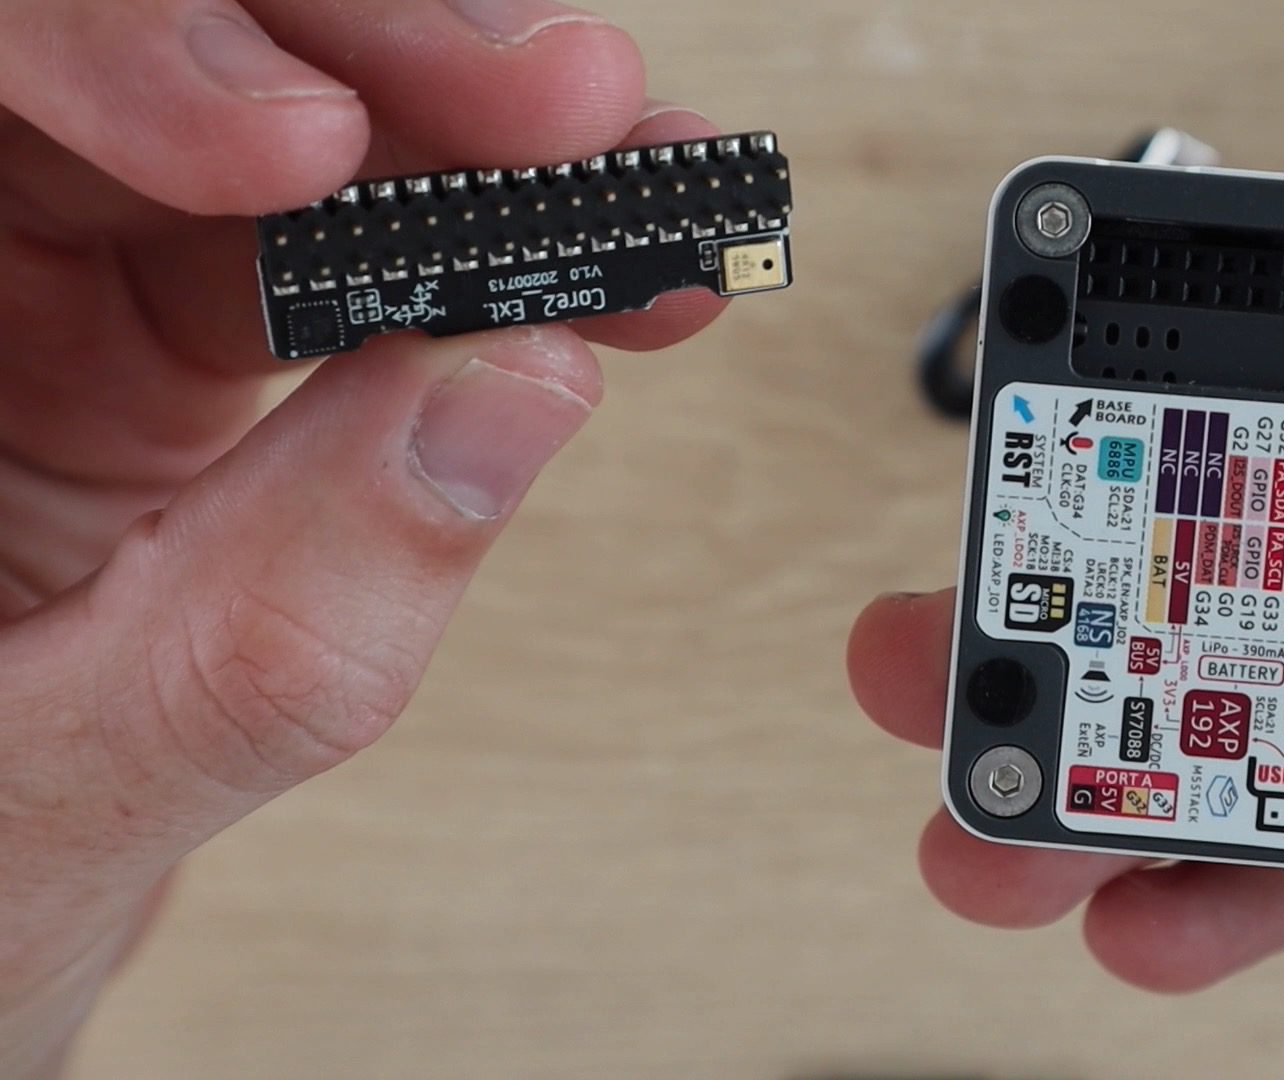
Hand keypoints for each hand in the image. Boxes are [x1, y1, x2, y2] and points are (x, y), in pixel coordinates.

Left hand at [0, 3, 720, 1073]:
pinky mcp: (179, 348)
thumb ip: (272, 623)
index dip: (146, 52)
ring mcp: (65, 300)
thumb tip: (505, 404)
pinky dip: (501, 262)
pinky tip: (599, 276)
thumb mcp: (62, 796)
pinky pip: (355, 260)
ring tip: (628, 192)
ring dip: (483, 155)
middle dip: (380, 68)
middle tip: (559, 109)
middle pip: (178, 61)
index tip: (312, 145)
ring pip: (294, 131)